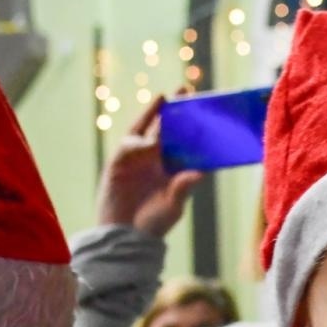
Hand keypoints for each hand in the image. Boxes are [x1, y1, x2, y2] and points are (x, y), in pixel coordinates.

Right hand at [96, 93, 202, 238]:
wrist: (123, 236)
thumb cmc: (153, 224)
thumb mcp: (173, 204)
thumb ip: (184, 187)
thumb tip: (200, 172)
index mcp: (174, 170)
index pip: (186, 143)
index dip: (194, 127)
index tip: (207, 111)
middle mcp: (157, 161)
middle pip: (167, 130)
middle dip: (176, 111)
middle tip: (187, 89)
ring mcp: (138, 159)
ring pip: (149, 129)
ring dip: (157, 112)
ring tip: (167, 97)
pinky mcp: (120, 160)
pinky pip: (131, 139)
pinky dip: (140, 126)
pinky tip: (149, 114)